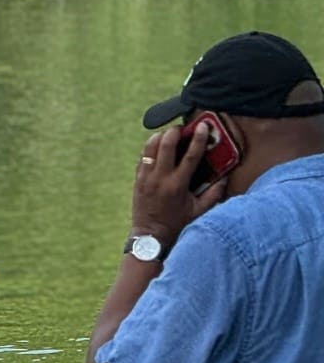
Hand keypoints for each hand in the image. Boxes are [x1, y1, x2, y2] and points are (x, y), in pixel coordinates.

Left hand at [132, 119, 227, 249]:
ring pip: (150, 148)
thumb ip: (214, 194)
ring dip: (160, 136)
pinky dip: (151, 148)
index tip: (203, 126)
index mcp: (177, 185)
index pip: (189, 155)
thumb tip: (225, 178)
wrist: (149, 236)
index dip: (198, 138)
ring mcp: (146, 178)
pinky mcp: (137, 180)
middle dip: (175, 131)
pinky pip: (142, 157)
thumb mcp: (199, 211)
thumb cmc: (176, 224)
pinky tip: (158, 147)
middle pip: (165, 145)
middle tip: (183, 127)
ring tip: (170, 134)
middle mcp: (160, 179)